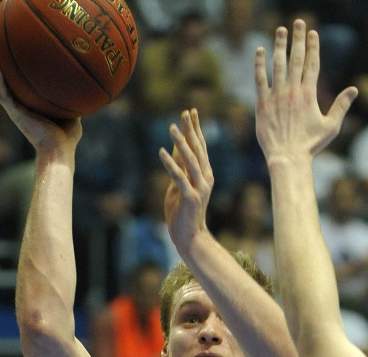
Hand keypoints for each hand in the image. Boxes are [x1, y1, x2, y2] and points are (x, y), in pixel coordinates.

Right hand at [0, 50, 80, 155]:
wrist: (59, 151)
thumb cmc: (67, 139)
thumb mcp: (73, 116)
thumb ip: (73, 103)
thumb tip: (82, 90)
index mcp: (29, 108)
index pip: (18, 89)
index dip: (13, 75)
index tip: (12, 59)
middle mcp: (19, 108)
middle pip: (3, 84)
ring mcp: (15, 110)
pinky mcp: (15, 113)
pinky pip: (3, 94)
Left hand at [158, 109, 213, 249]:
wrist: (189, 235)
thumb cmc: (183, 211)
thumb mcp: (180, 185)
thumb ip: (179, 168)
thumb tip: (175, 149)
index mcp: (205, 174)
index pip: (201, 147)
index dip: (196, 129)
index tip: (191, 112)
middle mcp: (206, 178)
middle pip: (198, 149)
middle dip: (191, 129)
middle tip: (185, 112)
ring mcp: (200, 188)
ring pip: (190, 160)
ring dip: (181, 142)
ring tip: (171, 127)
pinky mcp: (190, 197)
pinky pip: (179, 177)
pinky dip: (170, 164)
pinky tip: (161, 151)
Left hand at [254, 19, 356, 162]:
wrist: (287, 157)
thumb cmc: (311, 144)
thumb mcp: (331, 126)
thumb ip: (341, 105)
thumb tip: (354, 89)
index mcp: (309, 94)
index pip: (312, 64)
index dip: (313, 46)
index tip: (313, 32)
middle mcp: (293, 90)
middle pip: (296, 58)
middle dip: (298, 38)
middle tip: (298, 22)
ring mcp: (276, 95)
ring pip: (278, 64)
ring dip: (279, 45)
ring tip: (280, 30)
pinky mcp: (262, 103)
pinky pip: (260, 79)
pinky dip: (259, 64)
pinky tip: (260, 50)